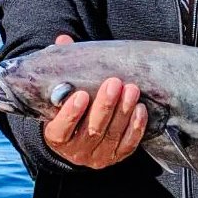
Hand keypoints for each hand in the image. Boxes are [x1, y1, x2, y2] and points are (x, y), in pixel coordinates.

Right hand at [40, 35, 146, 167]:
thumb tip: (64, 40)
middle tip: (114, 83)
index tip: (81, 95)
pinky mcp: (116, 157)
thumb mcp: (60, 93)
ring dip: (123, 112)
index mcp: (56, 137)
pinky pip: (128, 144)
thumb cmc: (67, 109)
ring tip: (132, 90)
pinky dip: (136, 127)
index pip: (61, 128)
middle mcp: (76, 151)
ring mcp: (98, 157)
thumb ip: (61, 69)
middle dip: (105, 106)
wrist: (76, 139)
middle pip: (92, 130)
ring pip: (112, 135)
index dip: (71, 114)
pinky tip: (140, 109)